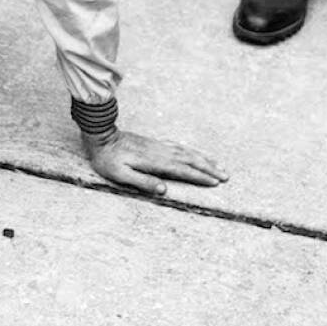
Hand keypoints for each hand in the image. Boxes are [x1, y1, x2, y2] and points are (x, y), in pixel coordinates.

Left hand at [82, 128, 228, 195]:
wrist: (100, 135)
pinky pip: (179, 146)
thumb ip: (142, 181)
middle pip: (189, 160)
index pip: (182, 170)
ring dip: (204, 159)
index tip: (215, 183)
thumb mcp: (120, 174)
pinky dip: (191, 150)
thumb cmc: (107, 158)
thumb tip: (164, 190)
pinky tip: (196, 154)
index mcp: (154, 161)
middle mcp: (160, 152)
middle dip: (209, 168)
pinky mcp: (154, 143)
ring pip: (186, 152)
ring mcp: (158, 146)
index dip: (199, 177)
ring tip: (219, 166)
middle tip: (226, 176)